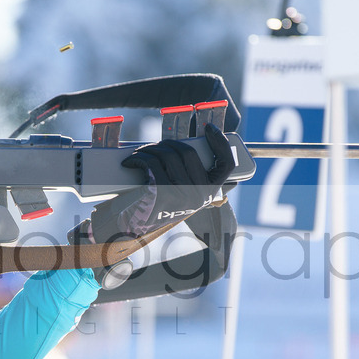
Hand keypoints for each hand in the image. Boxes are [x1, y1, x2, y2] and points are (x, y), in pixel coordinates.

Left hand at [87, 124, 233, 241]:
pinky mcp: (161, 194)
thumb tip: (191, 149)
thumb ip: (192, 177)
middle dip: (168, 144)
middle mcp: (199, 195)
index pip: (226, 164)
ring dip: (150, 149)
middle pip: (187, 152)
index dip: (220, 143)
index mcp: (209, 192)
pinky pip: (151, 165)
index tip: (209, 129)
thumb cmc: (159, 206)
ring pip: (167, 155)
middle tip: (155, 147)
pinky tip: (131, 161)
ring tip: (140, 153)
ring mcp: (181, 194)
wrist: (136, 229)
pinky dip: (138, 159)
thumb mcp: (183, 194)